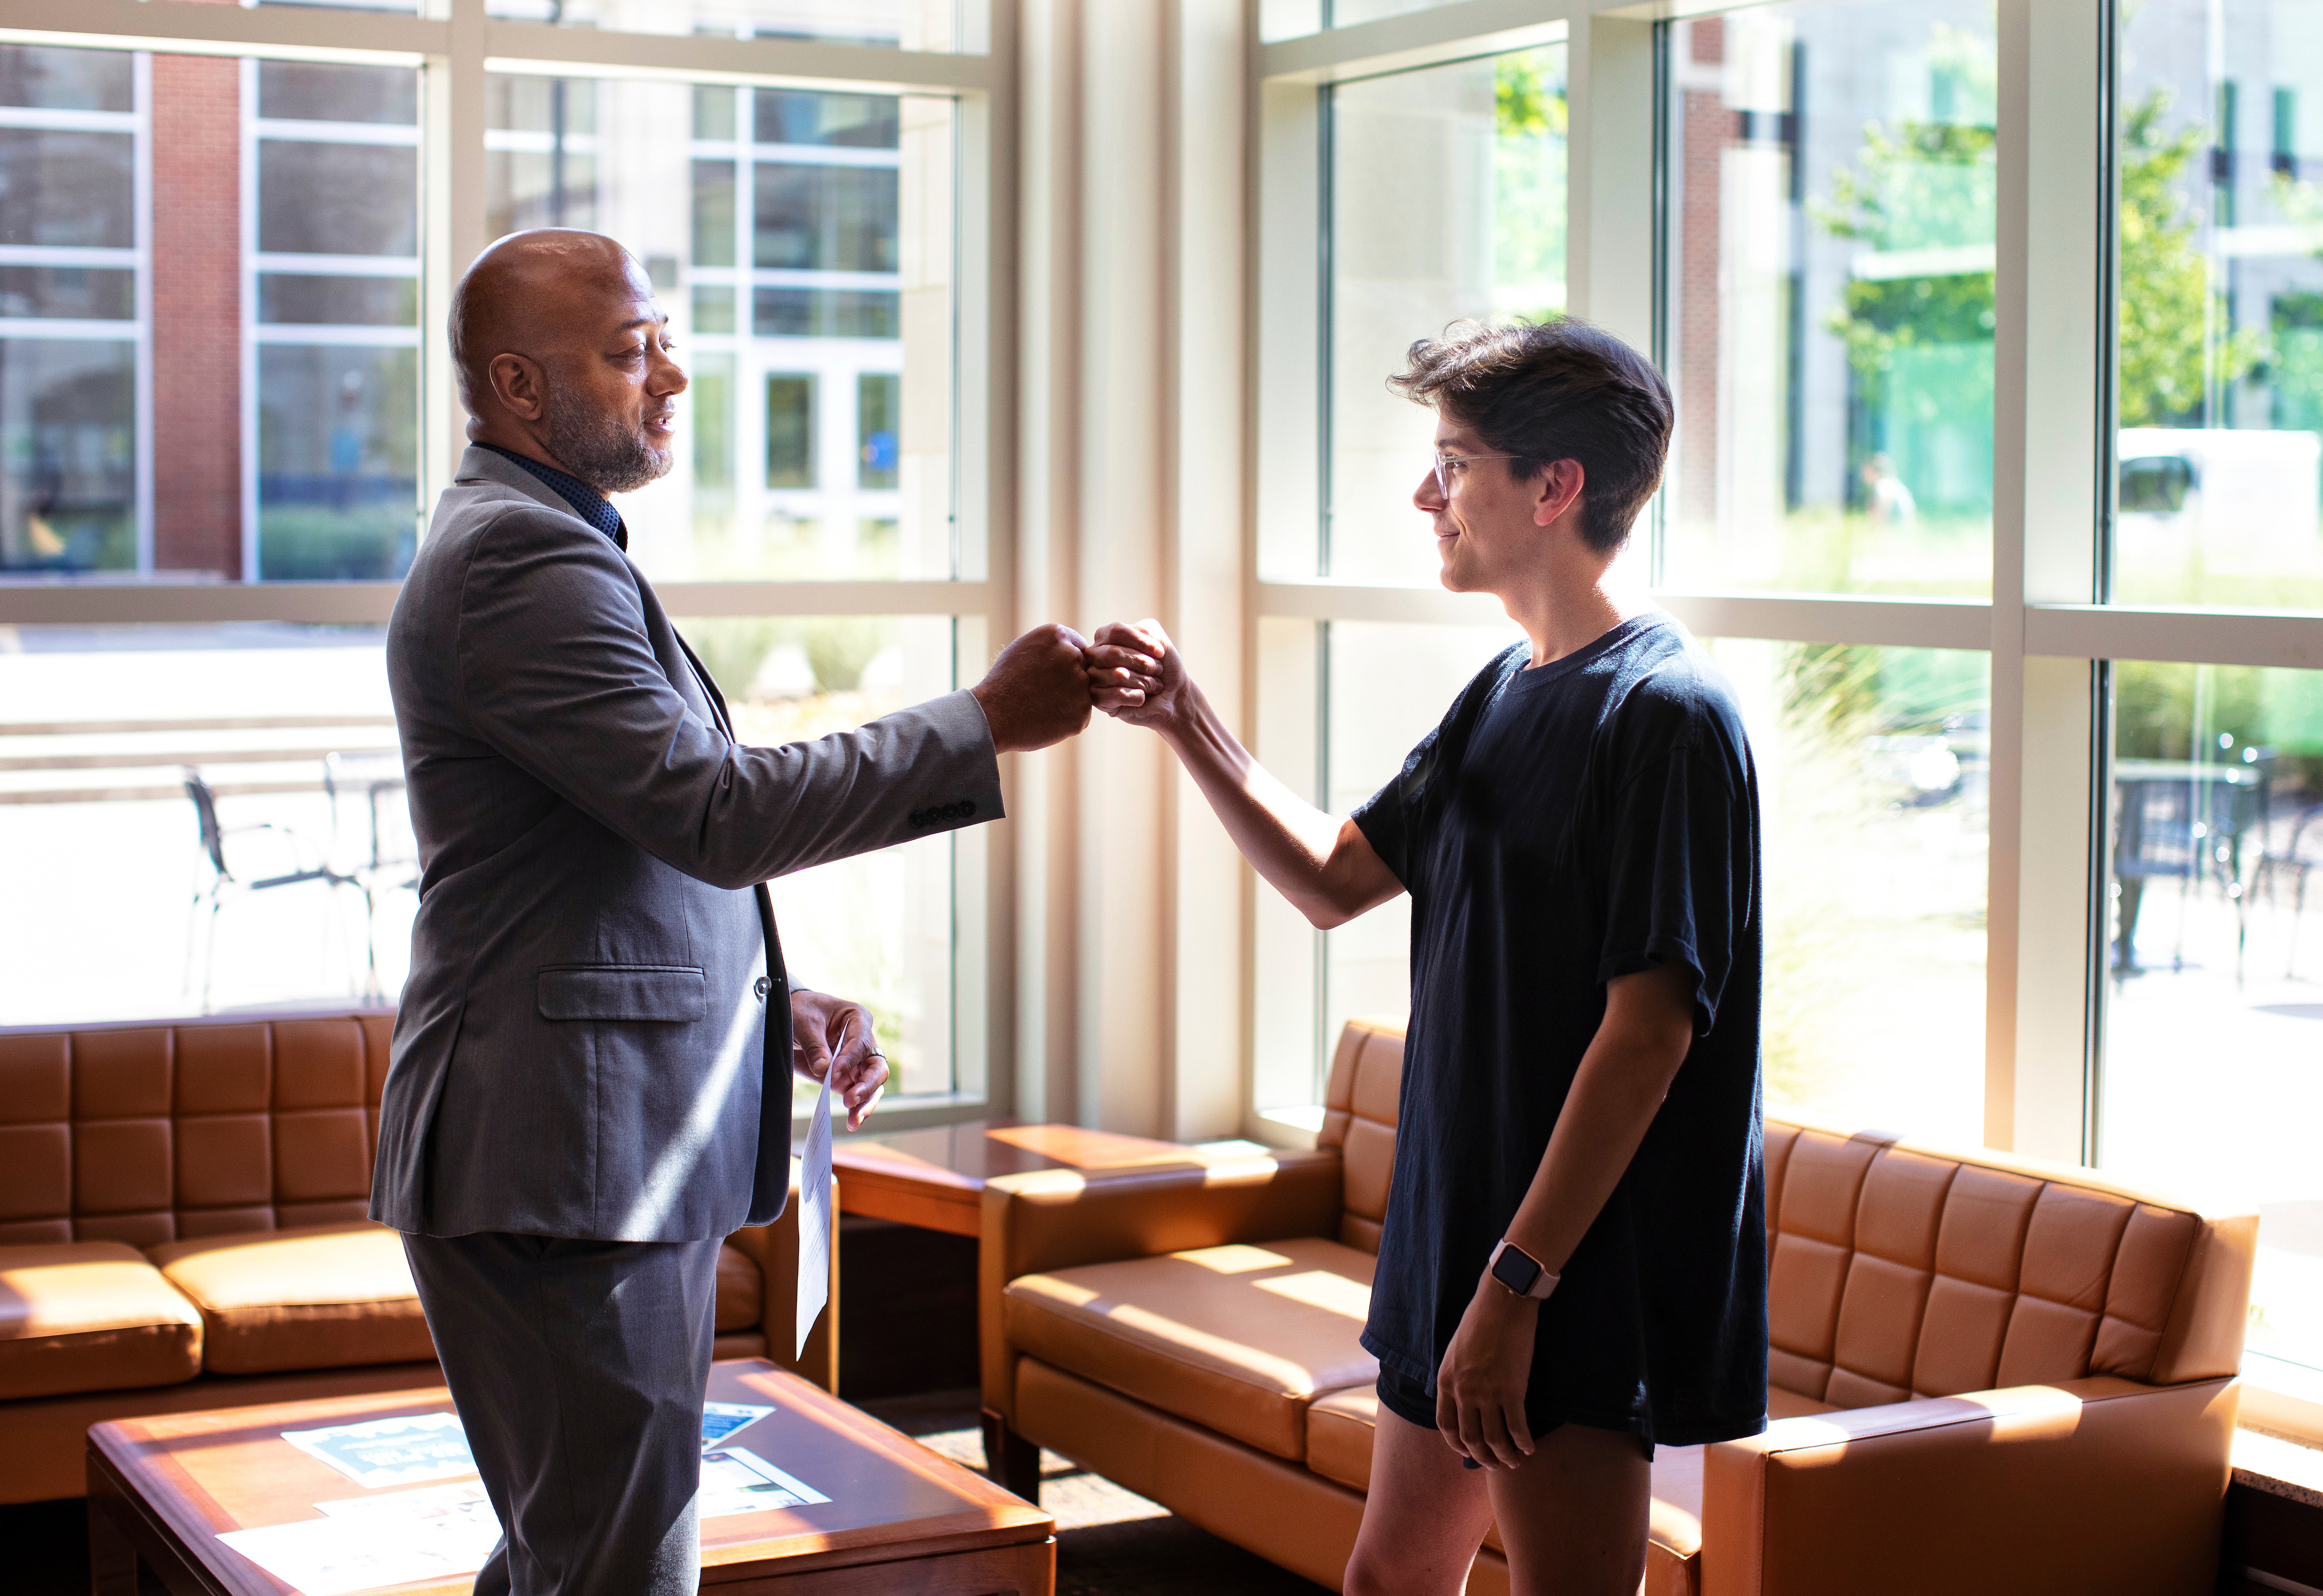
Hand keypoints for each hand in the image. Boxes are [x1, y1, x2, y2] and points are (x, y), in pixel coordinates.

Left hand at [789, 989, 887, 1130]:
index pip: (861, 1042)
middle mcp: (863, 1041)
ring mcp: (856, 1062)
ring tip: (854, 1118)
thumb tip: (824, 1070)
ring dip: (866, 1101)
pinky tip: (853, 1122)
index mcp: (857, 1019)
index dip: (850, 1059)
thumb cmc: (800, 1011)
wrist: (789, 1018)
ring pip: (873, 1084)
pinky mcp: (846, 1078)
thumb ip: (815, 1046)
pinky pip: (858, 1094)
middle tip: (850, 1098)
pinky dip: (858, 1108)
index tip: (834, 1073)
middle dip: (867, 1084)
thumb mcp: (802, 1022)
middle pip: (877, 1066)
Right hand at [970, 623, 1093, 752]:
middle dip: (1069, 680)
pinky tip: (1047, 718)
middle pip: (1083, 668)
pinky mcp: (1082, 712)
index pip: (1078, 647)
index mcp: (1057, 635)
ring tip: (1042, 704)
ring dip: (1070, 699)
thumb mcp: (1023, 648)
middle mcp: (1073, 656)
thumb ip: (1052, 645)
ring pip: (1084, 692)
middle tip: (1043, 691)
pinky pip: (1081, 714)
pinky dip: (1068, 718)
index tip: (1049, 673)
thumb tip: (1075, 648)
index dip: (1064, 662)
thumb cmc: (1004, 682)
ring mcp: (1080, 685)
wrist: (993, 715)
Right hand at [1083, 619, 1185, 731]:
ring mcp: (1093, 678)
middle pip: (1113, 654)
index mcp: (1104, 637)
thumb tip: (1130, 637)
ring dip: (1144, 681)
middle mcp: (1094, 656)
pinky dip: (1137, 696)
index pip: (1116, 631)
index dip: (1141, 641)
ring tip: (1153, 685)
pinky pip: (1117, 695)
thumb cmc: (1163, 668)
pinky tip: (1142, 698)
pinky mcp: (1098, 700)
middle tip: (1158, 671)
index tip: (1161, 652)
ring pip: (1117, 675)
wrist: (1172, 697)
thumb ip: (1146, 629)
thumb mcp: (1159, 640)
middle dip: (1143, 663)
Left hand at [1435, 1276, 1538, 1469]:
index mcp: (1446, 1381)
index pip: (1446, 1425)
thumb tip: (1460, 1398)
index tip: (1468, 1452)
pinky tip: (1530, 1447)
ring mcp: (1487, 1393)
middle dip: (1483, 1456)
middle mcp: (1463, 1392)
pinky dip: (1523, 1442)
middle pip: (1470, 1438)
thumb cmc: (1481, 1321)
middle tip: (1495, 1463)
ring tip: (1515, 1460)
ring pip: (1494, 1439)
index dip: (1457, 1444)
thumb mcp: (1455, 1350)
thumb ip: (1455, 1377)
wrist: (1502, 1303)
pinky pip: (1517, 1427)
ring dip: (1505, 1455)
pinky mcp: (1511, 1390)